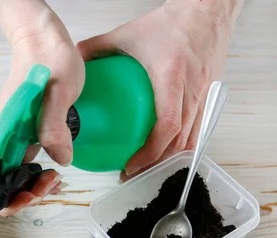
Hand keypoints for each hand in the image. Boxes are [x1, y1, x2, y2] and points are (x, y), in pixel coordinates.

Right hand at [0, 0, 84, 214]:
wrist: (43, 41)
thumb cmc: (46, 61)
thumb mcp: (56, 93)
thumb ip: (54, 126)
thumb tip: (60, 160)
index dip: (1, 198)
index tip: (26, 198)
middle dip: (22, 195)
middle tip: (50, 185)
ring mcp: (9, 138)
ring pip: (11, 177)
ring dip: (30, 187)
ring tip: (55, 179)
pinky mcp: (20, 135)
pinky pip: (21, 164)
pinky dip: (35, 175)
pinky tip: (54, 170)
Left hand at [78, 0, 241, 179]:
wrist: (207, 11)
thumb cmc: (170, 23)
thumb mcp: (127, 34)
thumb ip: (96, 49)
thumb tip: (72, 65)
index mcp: (172, 78)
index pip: (167, 126)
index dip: (150, 152)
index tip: (131, 165)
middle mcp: (193, 91)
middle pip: (179, 142)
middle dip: (157, 165)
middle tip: (132, 175)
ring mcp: (205, 96)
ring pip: (191, 140)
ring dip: (169, 159)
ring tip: (146, 169)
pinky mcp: (210, 96)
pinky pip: (196, 128)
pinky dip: (180, 144)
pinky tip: (162, 149)